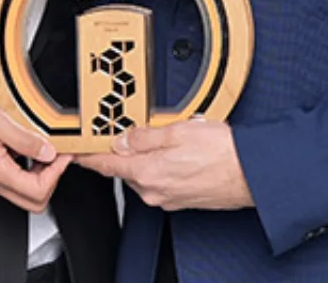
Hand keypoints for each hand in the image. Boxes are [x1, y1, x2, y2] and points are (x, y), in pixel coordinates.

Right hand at [0, 88, 70, 212]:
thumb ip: (24, 139)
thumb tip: (48, 151)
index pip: (37, 191)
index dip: (56, 173)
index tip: (61, 154)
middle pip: (34, 201)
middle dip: (52, 180)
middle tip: (56, 156)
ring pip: (26, 192)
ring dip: (41, 175)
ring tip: (45, 149)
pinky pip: (16, 180)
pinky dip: (30, 169)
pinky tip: (30, 148)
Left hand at [76, 118, 252, 210]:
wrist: (253, 173)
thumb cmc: (223, 153)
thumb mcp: (177, 130)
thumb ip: (145, 135)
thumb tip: (123, 138)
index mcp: (146, 173)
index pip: (104, 165)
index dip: (87, 155)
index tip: (75, 149)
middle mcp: (153, 191)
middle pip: (125, 168)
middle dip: (127, 149)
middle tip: (139, 127)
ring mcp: (168, 198)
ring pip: (145, 174)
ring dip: (150, 157)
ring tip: (172, 136)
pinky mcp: (182, 200)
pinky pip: (163, 180)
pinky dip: (165, 167)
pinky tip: (183, 153)